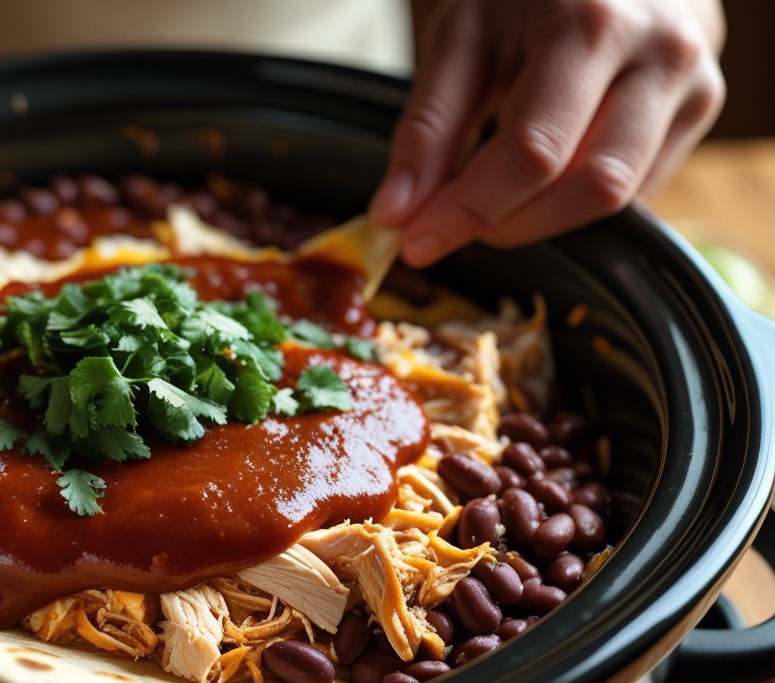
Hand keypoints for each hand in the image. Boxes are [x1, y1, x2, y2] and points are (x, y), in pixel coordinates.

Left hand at [372, 0, 724, 266]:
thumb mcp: (460, 36)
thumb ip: (427, 128)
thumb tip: (396, 214)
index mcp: (593, 25)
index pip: (532, 152)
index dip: (469, 211)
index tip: (416, 242)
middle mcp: (660, 55)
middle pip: (587, 187)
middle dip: (508, 223)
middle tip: (450, 220)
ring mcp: (693, 85)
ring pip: (618, 199)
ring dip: (542, 219)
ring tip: (491, 195)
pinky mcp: (701, 109)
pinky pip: (637, 188)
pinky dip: (574, 201)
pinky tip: (541, 175)